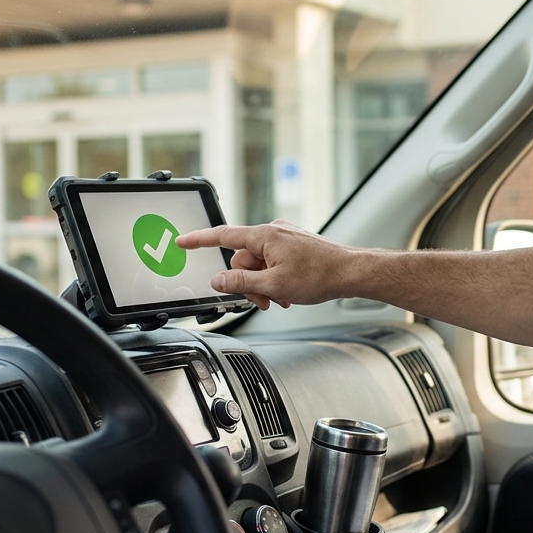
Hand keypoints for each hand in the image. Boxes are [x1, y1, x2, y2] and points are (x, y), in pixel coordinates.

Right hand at [176, 220, 355, 309]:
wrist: (350, 272)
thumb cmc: (320, 275)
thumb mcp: (274, 285)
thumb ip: (241, 282)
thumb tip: (218, 280)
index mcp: (264, 236)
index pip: (223, 236)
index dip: (199, 240)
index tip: (182, 241)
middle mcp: (273, 232)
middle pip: (242, 259)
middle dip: (248, 282)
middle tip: (262, 300)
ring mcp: (284, 238)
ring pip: (258, 264)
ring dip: (263, 284)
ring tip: (280, 298)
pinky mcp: (293, 245)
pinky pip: (273, 262)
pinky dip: (275, 279)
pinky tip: (288, 292)